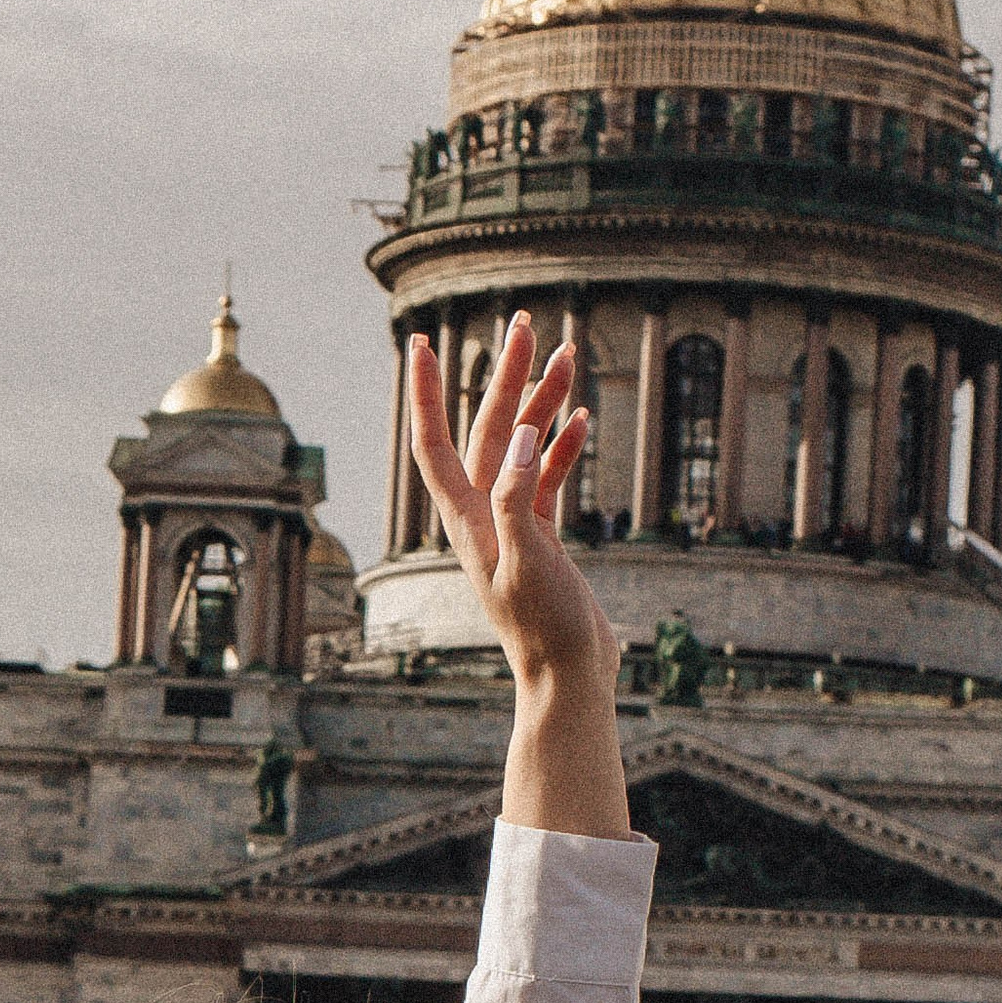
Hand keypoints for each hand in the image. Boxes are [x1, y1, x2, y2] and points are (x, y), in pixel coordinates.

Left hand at [408, 315, 633, 843]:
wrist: (569, 677)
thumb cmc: (545, 631)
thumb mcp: (529, 562)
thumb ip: (517, 498)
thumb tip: (517, 434)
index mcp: (467, 520)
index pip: (434, 442)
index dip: (424, 392)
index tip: (420, 341)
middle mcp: (482, 516)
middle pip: (486, 430)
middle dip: (504, 376)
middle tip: (525, 324)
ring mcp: (512, 526)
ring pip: (521, 447)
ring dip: (542, 403)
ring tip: (569, 356)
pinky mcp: (542, 539)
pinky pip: (547, 479)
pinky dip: (561, 447)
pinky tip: (582, 419)